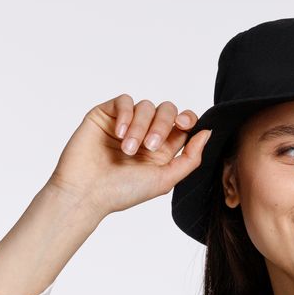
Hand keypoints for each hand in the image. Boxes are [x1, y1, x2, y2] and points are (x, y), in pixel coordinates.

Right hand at [47, 94, 211, 217]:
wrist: (86, 193)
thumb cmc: (123, 192)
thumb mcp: (165, 180)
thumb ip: (190, 158)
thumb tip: (207, 133)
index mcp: (162, 149)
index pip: (183, 123)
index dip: (188, 118)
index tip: (184, 124)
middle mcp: (145, 134)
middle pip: (167, 110)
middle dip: (163, 125)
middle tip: (150, 146)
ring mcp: (125, 123)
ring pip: (145, 106)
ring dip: (140, 127)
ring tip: (128, 150)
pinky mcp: (105, 115)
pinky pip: (124, 101)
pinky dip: (126, 115)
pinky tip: (119, 134)